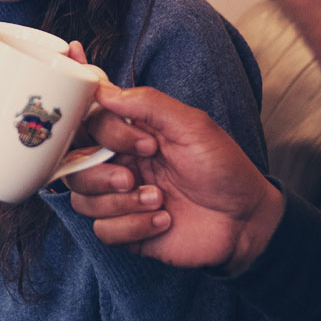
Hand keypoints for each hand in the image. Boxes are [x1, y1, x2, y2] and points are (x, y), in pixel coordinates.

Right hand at [65, 84, 283, 273]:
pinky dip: (132, 226)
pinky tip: (162, 220)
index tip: (137, 139)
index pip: (88, 121)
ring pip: (81, 197)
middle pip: (73, 162)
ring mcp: (120, 196)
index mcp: (130, 132)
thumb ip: (148, 102)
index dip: (100, 128)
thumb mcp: (192, 124)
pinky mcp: (126, 229)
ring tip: (158, 198)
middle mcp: (118, 161)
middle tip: (134, 175)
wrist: (246, 220)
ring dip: (120, 201)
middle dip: (100, 172)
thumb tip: (103, 90)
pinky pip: (103, 229)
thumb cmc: (223, 167)